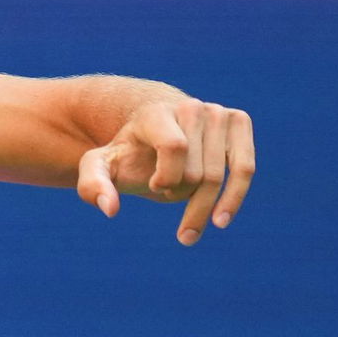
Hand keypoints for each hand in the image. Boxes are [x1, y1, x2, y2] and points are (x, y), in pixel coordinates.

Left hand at [76, 97, 254, 245]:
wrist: (154, 128)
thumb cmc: (128, 151)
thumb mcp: (101, 165)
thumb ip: (92, 184)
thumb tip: (110, 210)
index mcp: (155, 112)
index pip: (174, 147)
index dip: (166, 177)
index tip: (153, 185)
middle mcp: (189, 106)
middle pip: (196, 171)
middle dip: (180, 193)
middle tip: (163, 193)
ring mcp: (217, 111)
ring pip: (220, 175)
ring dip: (204, 205)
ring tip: (186, 230)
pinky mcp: (238, 121)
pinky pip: (245, 168)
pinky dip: (234, 198)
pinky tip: (219, 220)